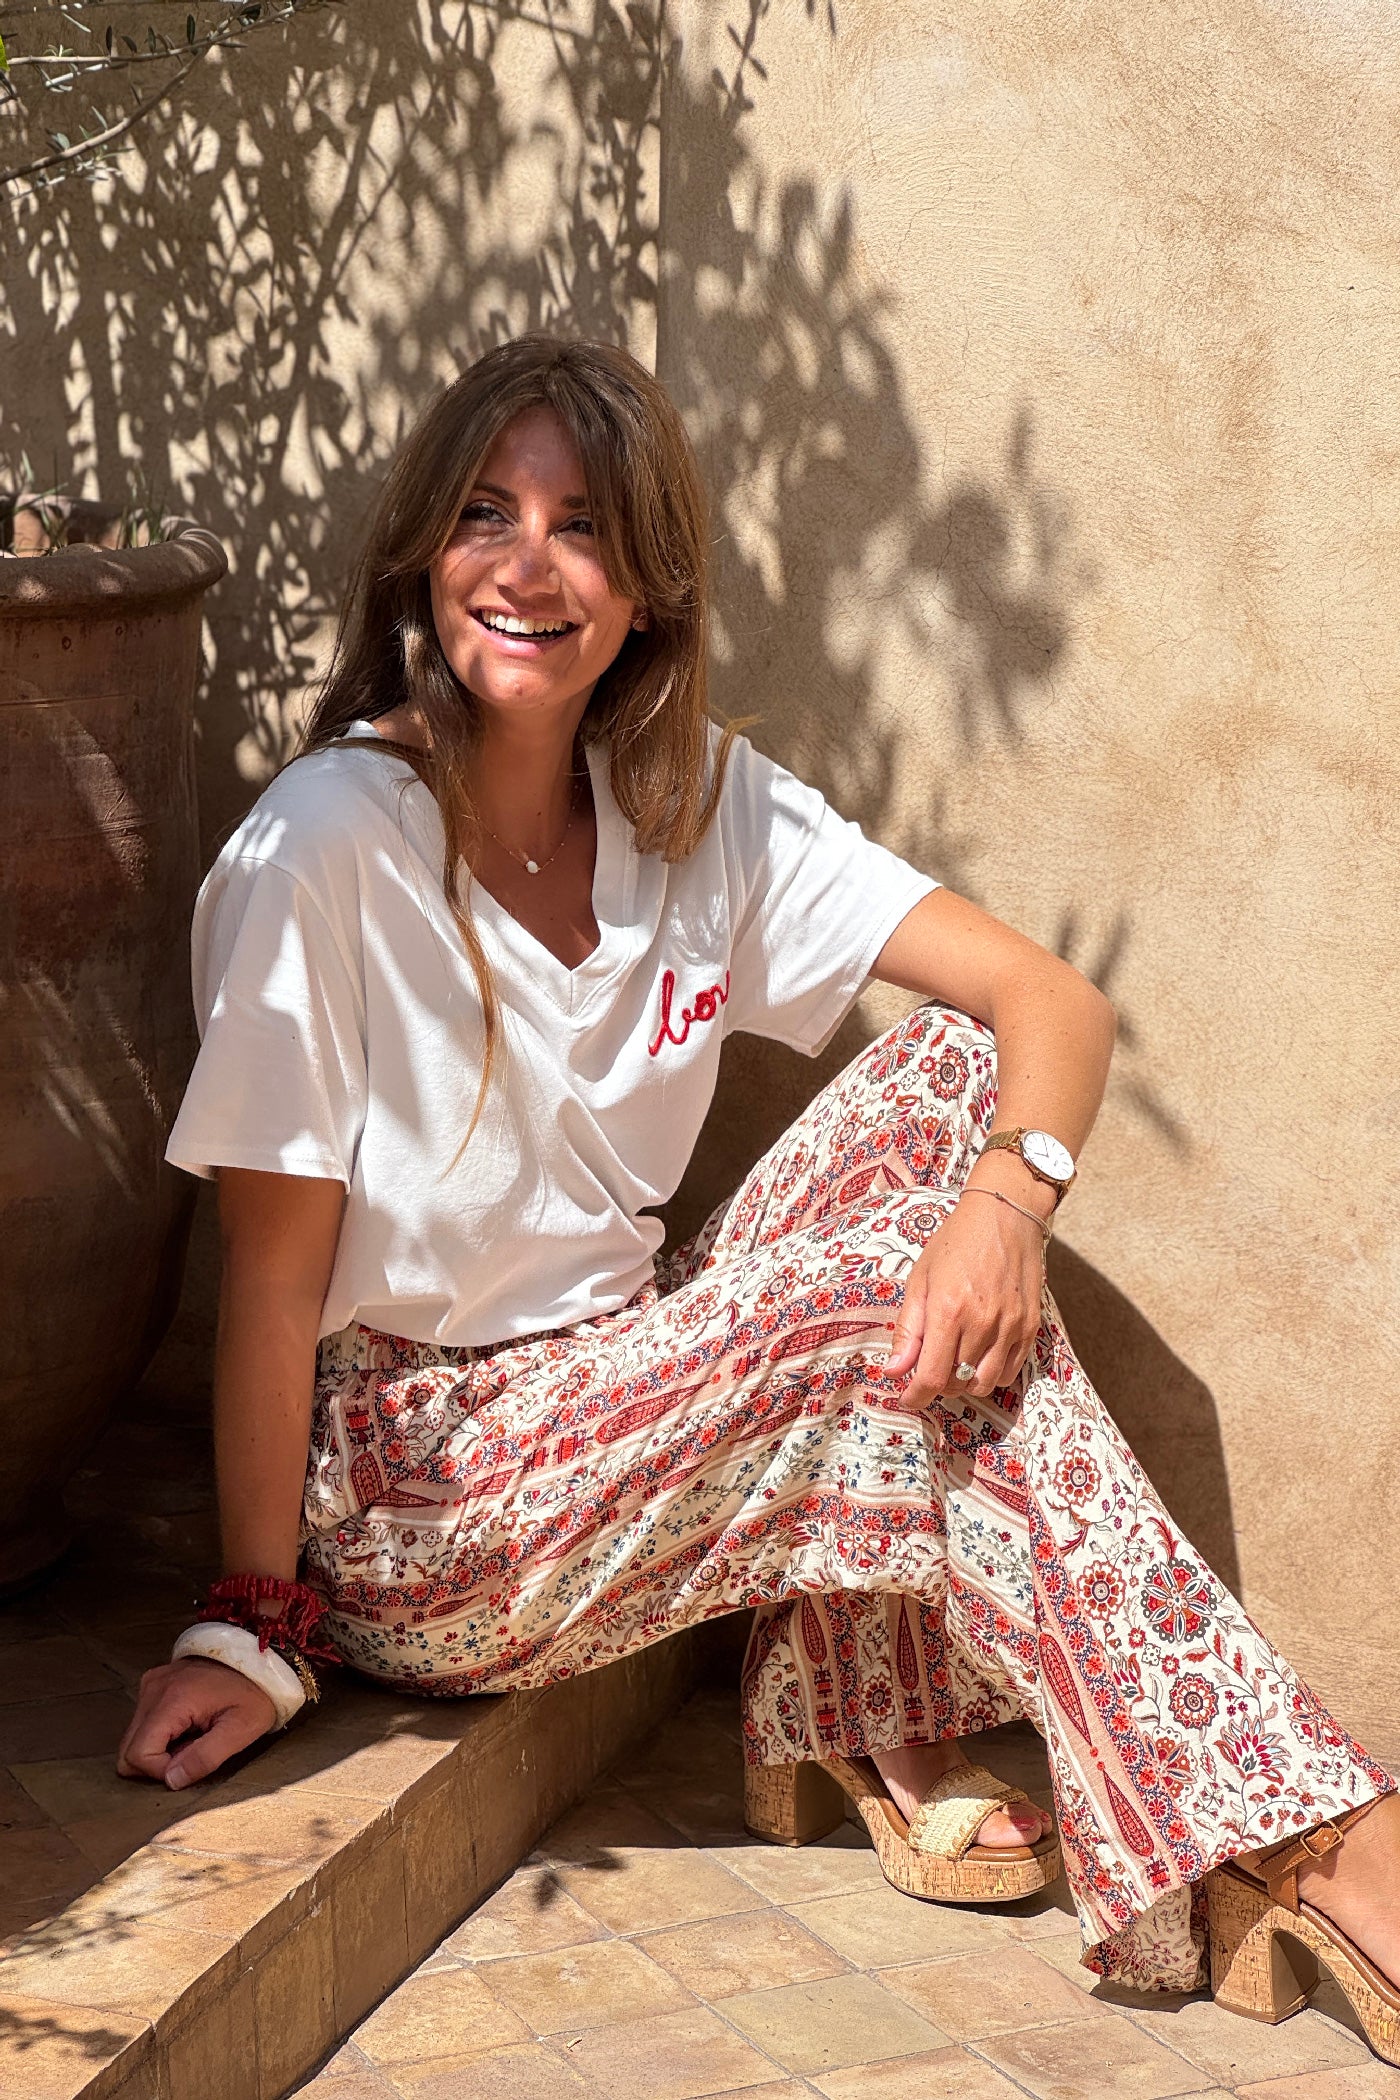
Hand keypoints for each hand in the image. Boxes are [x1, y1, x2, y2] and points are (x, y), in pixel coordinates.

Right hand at [116, 1657, 277, 1789]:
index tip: (191, 1763)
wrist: (260, 1658)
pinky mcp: (154, 1682)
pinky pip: (143, 1722)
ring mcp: (151, 1683)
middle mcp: (154, 1688)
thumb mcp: (241, 1730)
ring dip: (160, 1748)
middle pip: (128, 1749)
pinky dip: (161, 1733)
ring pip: (133, 1738)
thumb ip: (205, 1758)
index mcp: (173, 1699)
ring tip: (194, 1735)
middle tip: (193, 1750)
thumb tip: (171, 1781)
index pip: (137, 1755)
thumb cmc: (257, 1692)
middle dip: (158, 1762)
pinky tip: (189, 1723)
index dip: (160, 1771)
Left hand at [885, 1188, 1044, 1404]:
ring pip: (984, 1384)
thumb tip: (894, 1370)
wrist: (1005, 1215)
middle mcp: (982, 1323)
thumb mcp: (920, 1280)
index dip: (915, 1396)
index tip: (906, 1397)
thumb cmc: (956, 1243)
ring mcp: (1010, 1327)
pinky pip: (1010, 1372)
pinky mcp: (1030, 1327)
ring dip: (964, 1383)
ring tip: (953, 1362)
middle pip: (957, 1383)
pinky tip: (979, 1355)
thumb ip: (907, 1329)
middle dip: (936, 1384)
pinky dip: (990, 1374)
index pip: (930, 1377)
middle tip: (928, 1367)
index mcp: (948, 1310)